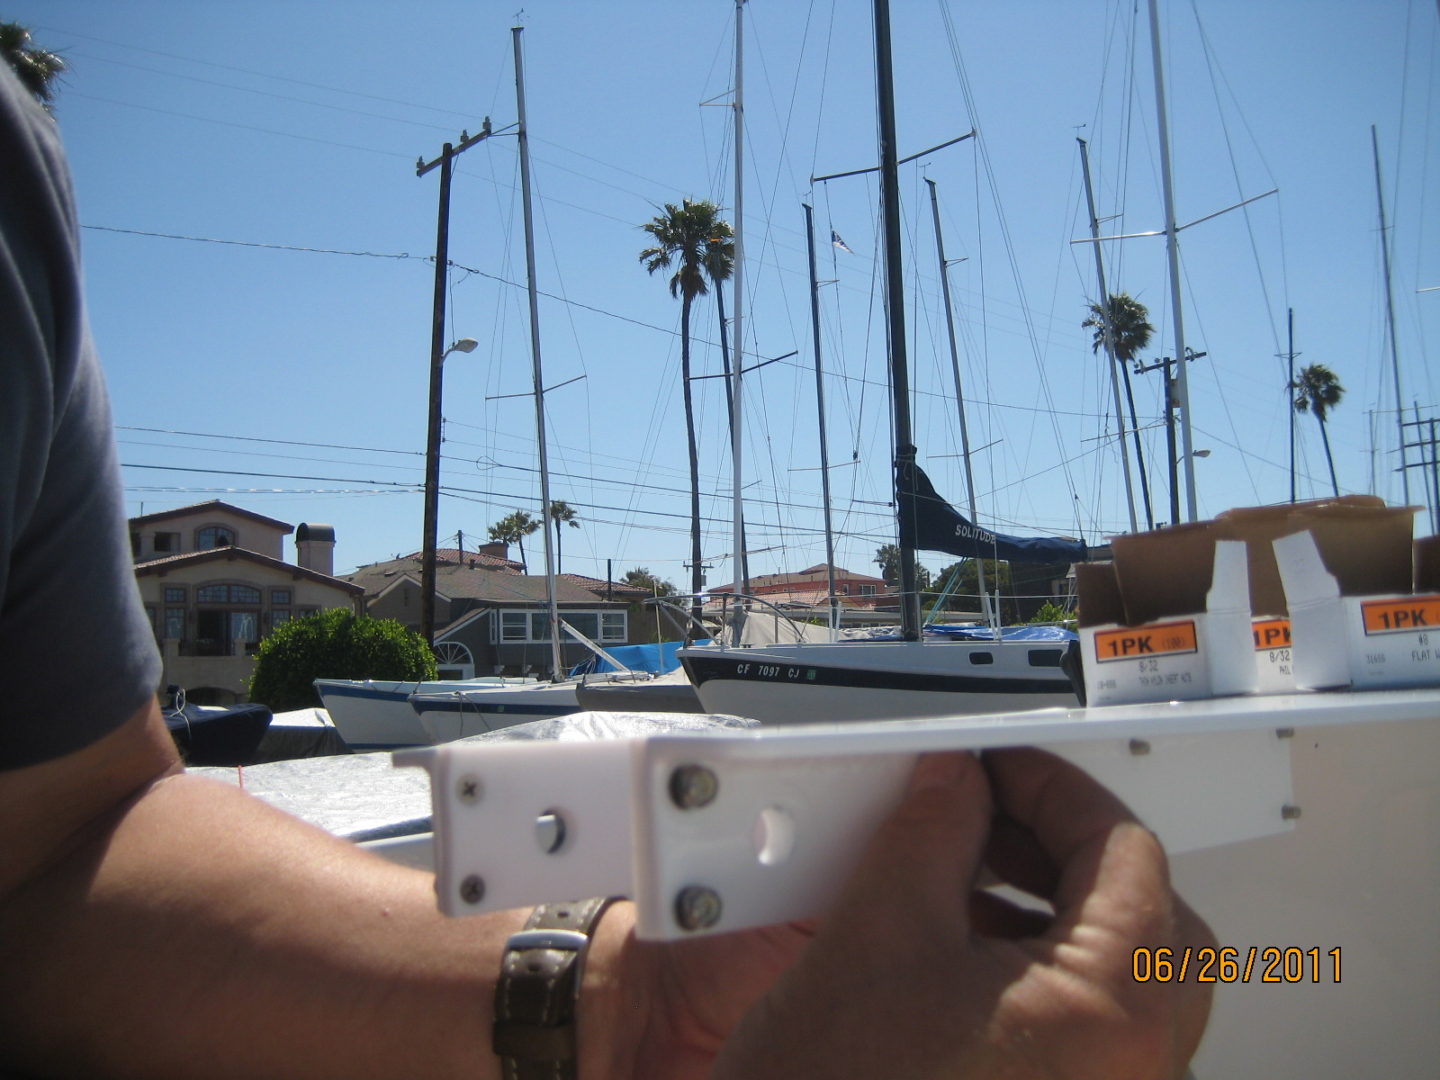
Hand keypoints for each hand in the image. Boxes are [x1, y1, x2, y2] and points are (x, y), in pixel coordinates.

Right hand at [704, 747, 1214, 1078]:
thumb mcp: (879, 932)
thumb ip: (933, 831)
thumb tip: (957, 784)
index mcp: (1112, 1018)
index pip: (1127, 857)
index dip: (1054, 791)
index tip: (1002, 772)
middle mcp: (1132, 1074)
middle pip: (1151, 923)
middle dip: (1069, 856)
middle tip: (996, 819)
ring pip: (1124, 981)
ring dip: (1056, 915)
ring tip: (970, 881)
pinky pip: (1089, 1034)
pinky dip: (1045, 977)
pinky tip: (968, 956)